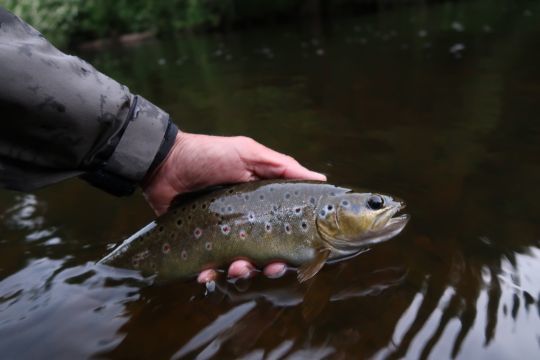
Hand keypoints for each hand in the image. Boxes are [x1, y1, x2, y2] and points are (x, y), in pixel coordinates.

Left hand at [142, 132, 325, 282]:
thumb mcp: (250, 154)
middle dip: (269, 267)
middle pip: (264, 255)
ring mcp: (220, 236)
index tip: (297, 256)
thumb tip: (320, 179)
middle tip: (269, 267)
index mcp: (260, 205)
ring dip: (241, 272)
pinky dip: (209, 275)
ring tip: (234, 267)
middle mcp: (244, 223)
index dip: (291, 247)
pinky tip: (206, 275)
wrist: (164, 163)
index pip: (282, 232)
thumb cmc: (210, 155)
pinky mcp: (197, 246)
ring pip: (238, 266)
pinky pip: (207, 268)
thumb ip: (283, 167)